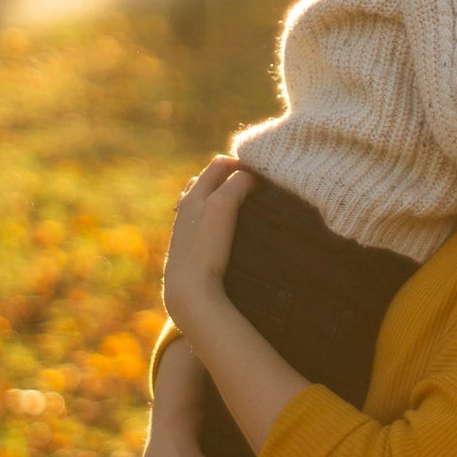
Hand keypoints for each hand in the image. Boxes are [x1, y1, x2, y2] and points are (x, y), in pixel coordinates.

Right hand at [162, 157, 253, 331]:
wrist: (189, 292)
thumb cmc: (194, 287)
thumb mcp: (195, 263)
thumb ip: (205, 250)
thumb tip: (217, 257)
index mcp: (182, 213)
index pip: (198, 182)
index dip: (220, 182)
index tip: (242, 193)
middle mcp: (189, 200)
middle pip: (214, 166)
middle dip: (237, 167)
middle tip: (262, 182)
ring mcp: (203, 199)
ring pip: (224, 164)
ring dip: (246, 171)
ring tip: (268, 184)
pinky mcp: (221, 203)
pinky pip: (243, 177)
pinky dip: (258, 180)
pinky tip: (274, 191)